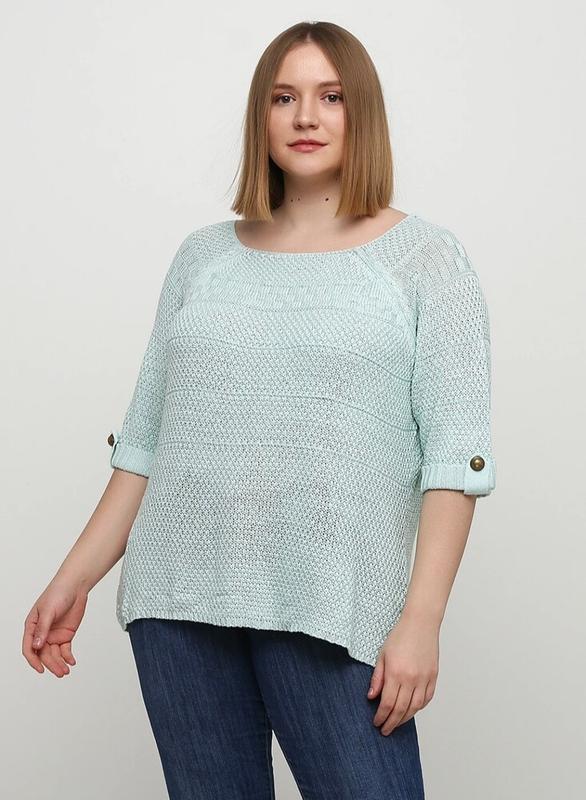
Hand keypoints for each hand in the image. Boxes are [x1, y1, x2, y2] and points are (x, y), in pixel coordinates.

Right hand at [22, 579, 87, 676]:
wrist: (75, 586)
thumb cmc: (58, 593)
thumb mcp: (48, 611)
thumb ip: (42, 629)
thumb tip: (37, 646)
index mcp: (32, 627)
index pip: (29, 648)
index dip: (33, 660)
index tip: (41, 669)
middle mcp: (41, 633)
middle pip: (43, 654)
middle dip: (51, 664)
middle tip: (60, 673)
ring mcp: (54, 634)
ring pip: (54, 654)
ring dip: (59, 663)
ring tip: (66, 671)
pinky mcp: (66, 634)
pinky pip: (65, 649)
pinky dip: (68, 657)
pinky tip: (72, 662)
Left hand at [368, 611, 439, 734]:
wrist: (420, 623)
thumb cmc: (400, 636)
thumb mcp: (382, 655)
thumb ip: (377, 678)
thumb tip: (371, 697)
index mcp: (395, 673)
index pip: (387, 703)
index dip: (381, 716)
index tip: (377, 722)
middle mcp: (411, 679)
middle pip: (401, 709)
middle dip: (392, 723)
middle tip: (385, 730)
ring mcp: (424, 678)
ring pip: (415, 707)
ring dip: (405, 719)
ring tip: (396, 723)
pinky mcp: (433, 677)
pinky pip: (427, 699)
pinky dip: (418, 708)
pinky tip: (411, 710)